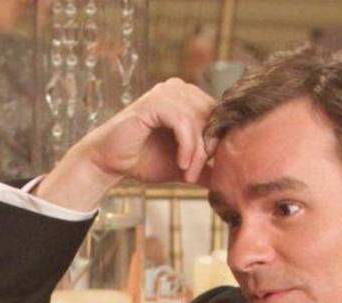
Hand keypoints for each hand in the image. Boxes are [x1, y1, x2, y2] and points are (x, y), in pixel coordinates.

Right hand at [36, 79, 215, 210]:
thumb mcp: (183, 164)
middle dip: (208, 150)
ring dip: (197, 152)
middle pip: (212, 116)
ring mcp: (166, 92)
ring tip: (187, 173)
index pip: (219, 115)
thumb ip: (205, 165)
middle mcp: (179, 89)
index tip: (210, 169)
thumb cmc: (143, 160)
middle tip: (198, 175)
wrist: (110, 162)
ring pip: (199, 121)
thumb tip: (231, 175)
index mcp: (188, 97)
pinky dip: (186, 145)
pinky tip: (181, 163)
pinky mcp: (154, 102)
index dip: (219, 142)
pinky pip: (183, 122)